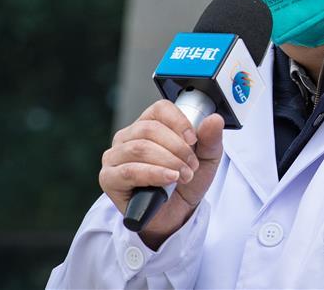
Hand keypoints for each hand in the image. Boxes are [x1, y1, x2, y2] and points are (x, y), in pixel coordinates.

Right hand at [98, 100, 224, 248]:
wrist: (176, 214)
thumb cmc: (185, 182)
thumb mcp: (206, 159)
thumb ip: (210, 139)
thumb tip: (214, 119)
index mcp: (147, 124)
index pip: (160, 109)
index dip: (179, 122)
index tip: (193, 140)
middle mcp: (127, 137)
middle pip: (150, 129)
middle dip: (177, 148)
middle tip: (192, 166)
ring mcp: (114, 157)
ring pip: (140, 148)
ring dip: (168, 162)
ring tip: (184, 176)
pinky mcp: (109, 178)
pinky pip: (129, 171)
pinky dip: (154, 174)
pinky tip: (169, 179)